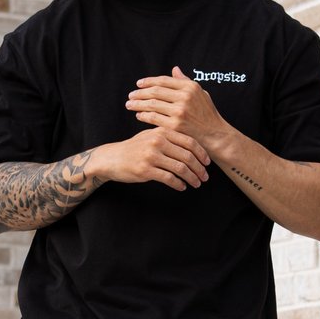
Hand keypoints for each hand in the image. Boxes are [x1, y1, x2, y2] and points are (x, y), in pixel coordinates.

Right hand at [88, 127, 210, 191]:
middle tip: (205, 177)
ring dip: (192, 178)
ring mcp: (152, 155)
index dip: (201, 153)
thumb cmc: (133, 148)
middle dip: (199, 168)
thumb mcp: (150, 135)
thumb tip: (191, 145)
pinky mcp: (146, 170)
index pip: (189, 141)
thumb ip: (169, 137)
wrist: (111, 158)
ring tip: (196, 183)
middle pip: (187, 156)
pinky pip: (169, 178)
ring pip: (180, 168)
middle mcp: (158, 141)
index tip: (207, 163)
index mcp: (162, 131)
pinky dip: (178, 184)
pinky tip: (182, 187)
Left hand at [126, 67, 229, 153]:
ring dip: (138, 104)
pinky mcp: (175, 125)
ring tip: (130, 105)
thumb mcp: (200, 94)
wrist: (215, 135)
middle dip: (139, 93)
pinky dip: (144, 116)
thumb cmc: (207, 115)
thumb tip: (174, 69)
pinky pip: (153, 118)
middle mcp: (185, 97)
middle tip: (130, 95)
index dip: (148, 81)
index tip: (139, 84)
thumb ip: (186, 81)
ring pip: (152, 104)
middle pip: (155, 91)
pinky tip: (139, 115)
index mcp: (190, 87)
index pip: (163, 81)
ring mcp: (179, 111)